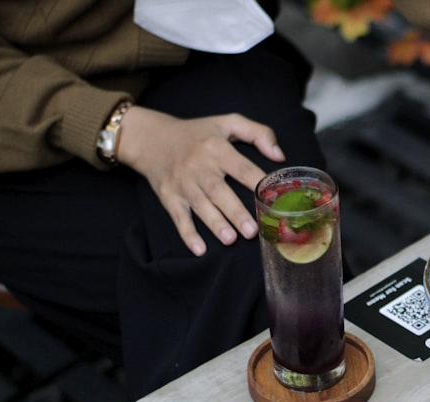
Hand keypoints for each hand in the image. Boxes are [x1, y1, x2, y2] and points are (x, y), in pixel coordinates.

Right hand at [116, 106, 285, 255]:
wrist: (150, 138)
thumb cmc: (197, 133)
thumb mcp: (227, 122)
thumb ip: (258, 133)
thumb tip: (280, 156)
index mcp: (217, 149)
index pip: (242, 168)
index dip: (258, 183)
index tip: (272, 199)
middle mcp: (199, 166)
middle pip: (219, 191)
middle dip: (235, 212)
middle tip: (252, 231)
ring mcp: (183, 183)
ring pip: (201, 206)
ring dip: (215, 224)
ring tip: (230, 239)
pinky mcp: (168, 196)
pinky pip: (178, 217)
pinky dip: (187, 234)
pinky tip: (199, 249)